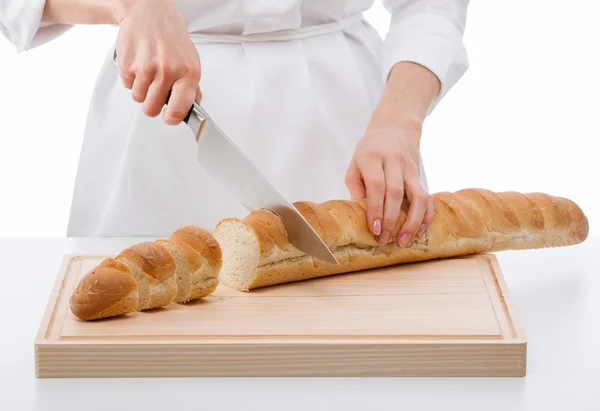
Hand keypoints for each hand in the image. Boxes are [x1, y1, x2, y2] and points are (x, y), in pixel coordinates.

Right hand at [113, 0, 200, 124]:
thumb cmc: (172, 39)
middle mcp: (168, 71)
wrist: (151, 13)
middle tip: (155, 93)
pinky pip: (127, 85)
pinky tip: (139, 65)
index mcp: (188, 73)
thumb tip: (191, 110)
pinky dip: (131, 79)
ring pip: (138, 98)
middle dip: (152, 105)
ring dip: (141, 90)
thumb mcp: (191, 62)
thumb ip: (192, 88)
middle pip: (152, 109)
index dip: (171, 119)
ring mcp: (147, 67)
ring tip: (148, 74)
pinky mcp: (128, 63)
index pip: (179, 110)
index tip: (168, 118)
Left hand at [345, 121, 433, 246]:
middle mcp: (393, 161)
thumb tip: (360, 214)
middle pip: (395, 193)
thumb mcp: (355, 163)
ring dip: (412, 221)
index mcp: (372, 157)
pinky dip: (426, 215)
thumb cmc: (370, 150)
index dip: (376, 209)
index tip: (373, 228)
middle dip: (390, 220)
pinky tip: (419, 230)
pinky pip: (427, 197)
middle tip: (384, 239)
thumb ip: (356, 187)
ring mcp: (409, 168)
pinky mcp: (419, 175)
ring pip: (417, 196)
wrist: (395, 128)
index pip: (376, 185)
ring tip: (404, 241)